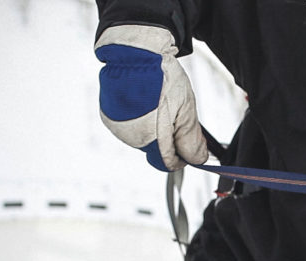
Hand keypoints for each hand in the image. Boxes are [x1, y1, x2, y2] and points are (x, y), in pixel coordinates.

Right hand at [95, 25, 207, 170]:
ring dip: (154, 128)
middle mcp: (129, 138)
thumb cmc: (161, 77)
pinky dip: (140, 118)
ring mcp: (116, 127)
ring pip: (142, 138)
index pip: (167, 163)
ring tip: (161, 102)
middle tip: (179, 116)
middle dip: (169, 138)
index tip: (191, 145)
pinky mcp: (108, 115)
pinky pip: (128, 125)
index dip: (182, 157)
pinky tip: (147, 100)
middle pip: (155, 150)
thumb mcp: (186, 109)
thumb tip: (197, 159)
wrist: (135, 50)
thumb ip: (191, 139)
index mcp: (149, 139)